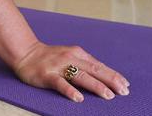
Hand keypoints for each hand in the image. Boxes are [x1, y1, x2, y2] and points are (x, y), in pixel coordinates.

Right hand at [14, 41, 129, 102]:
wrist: (26, 53)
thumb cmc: (50, 57)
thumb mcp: (70, 56)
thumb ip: (85, 64)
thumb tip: (104, 74)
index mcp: (78, 54)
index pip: (99, 66)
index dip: (113, 75)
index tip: (126, 85)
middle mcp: (71, 58)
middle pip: (94, 70)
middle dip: (111, 81)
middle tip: (123, 91)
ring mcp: (59, 66)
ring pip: (81, 76)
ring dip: (96, 86)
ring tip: (108, 96)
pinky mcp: (47, 75)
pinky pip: (60, 84)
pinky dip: (70, 91)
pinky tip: (79, 98)